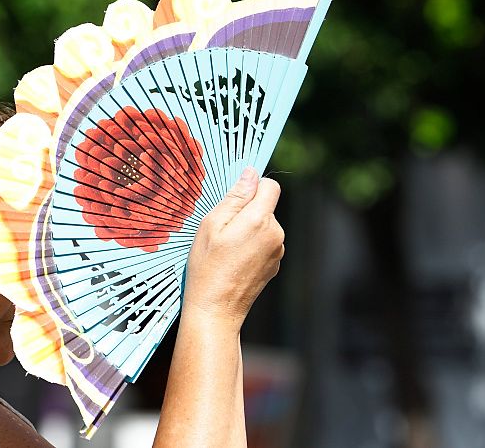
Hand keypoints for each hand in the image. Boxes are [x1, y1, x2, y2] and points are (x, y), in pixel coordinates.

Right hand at [183, 167, 284, 332]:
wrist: (216, 311)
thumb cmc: (207, 268)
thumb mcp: (212, 226)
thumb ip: (235, 198)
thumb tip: (250, 174)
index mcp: (260, 220)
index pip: (270, 186)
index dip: (252, 187)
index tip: (234, 199)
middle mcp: (276, 235)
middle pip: (266, 207)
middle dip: (246, 212)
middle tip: (221, 231)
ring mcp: (277, 252)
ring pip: (264, 226)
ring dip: (248, 230)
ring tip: (226, 249)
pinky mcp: (274, 265)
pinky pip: (264, 244)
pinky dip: (251, 246)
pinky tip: (233, 261)